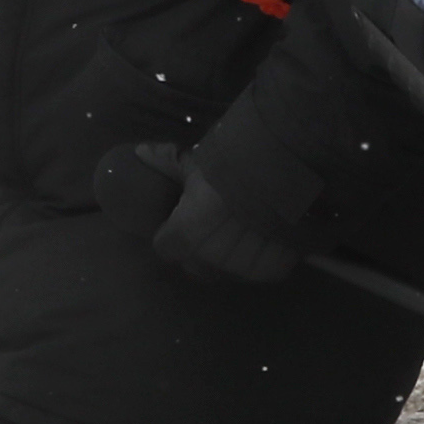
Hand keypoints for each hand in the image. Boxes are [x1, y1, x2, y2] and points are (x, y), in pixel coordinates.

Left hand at [97, 142, 302, 285]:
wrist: (283, 173)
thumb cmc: (229, 166)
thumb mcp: (195, 162)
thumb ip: (166, 162)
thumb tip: (140, 152)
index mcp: (184, 235)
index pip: (165, 249)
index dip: (172, 235)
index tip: (182, 222)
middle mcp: (209, 260)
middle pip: (195, 266)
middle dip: (200, 251)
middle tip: (216, 227)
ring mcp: (241, 269)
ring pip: (227, 271)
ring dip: (231, 257)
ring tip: (245, 229)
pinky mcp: (271, 271)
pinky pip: (259, 271)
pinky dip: (262, 259)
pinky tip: (267, 236)